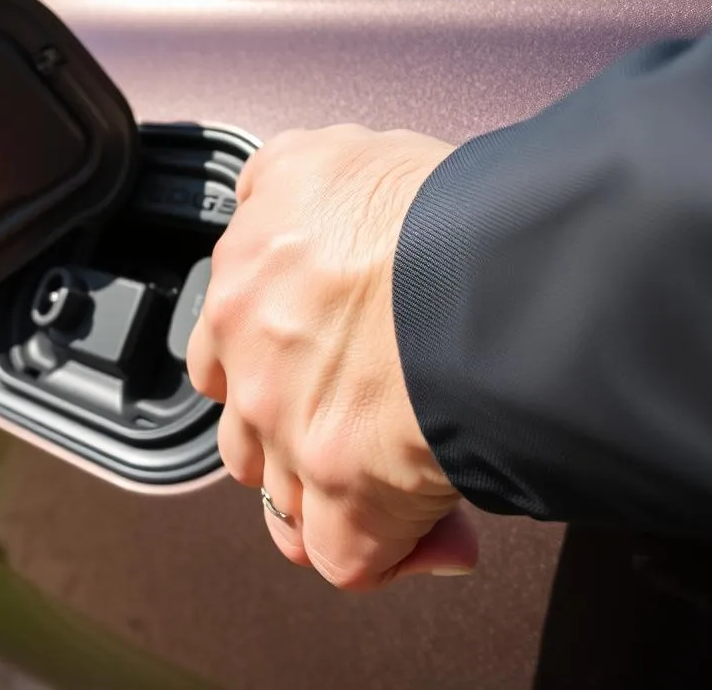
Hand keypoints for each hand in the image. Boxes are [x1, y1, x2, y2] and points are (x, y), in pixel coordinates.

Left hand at [186, 125, 479, 588]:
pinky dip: (388, 553)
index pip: (227, 348)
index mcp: (244, 286)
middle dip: (295, 433)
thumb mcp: (330, 153)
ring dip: (335, 493)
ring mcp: (293, 438)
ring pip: (288, 495)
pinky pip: (346, 557)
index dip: (271, 367)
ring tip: (400, 480)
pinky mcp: (348, 500)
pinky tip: (432, 535)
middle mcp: (253, 364)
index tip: (321, 367)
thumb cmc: (428, 205)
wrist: (485, 266)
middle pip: (248, 428)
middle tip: (361, 425)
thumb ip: (286, 177)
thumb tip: (274, 195)